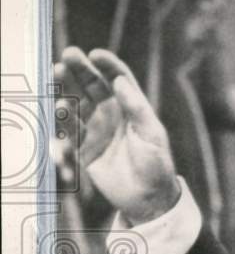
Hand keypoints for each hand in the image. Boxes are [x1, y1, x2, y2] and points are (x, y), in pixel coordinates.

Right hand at [54, 47, 180, 224]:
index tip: (95, 54)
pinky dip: (63, 119)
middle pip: (93, 86)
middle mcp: (113, 115)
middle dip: (80, 70)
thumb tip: (120, 81)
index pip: (119, 79)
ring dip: (67, 88)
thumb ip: (136, 108)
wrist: (148, 199)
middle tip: (68, 55)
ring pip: (78, 103)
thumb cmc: (157, 165)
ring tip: (57, 75)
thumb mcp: (151, 135)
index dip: (108, 65)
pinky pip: (70, 130)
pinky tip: (59, 108)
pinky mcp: (84, 148)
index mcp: (133, 108)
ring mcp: (97, 130)